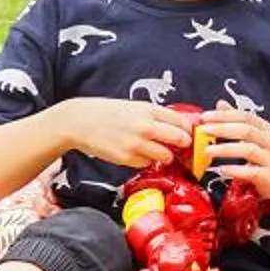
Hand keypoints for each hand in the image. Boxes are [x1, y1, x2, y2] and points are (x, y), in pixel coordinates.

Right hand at [60, 98, 192, 168]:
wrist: (81, 121)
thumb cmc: (108, 112)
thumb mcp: (135, 107)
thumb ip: (155, 116)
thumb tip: (178, 125)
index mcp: (149, 110)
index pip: (182, 122)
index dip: (188, 130)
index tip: (189, 134)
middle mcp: (146, 126)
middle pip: (180, 139)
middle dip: (184, 145)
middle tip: (181, 146)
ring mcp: (136, 144)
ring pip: (166, 156)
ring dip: (166, 156)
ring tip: (158, 151)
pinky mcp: (126, 158)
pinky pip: (147, 163)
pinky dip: (146, 161)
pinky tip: (138, 153)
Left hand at [197, 107, 269, 195]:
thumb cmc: (268, 155)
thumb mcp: (255, 134)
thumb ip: (237, 119)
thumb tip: (220, 103)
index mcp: (263, 128)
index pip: (244, 116)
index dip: (224, 115)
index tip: (204, 117)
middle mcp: (267, 140)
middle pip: (246, 130)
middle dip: (223, 129)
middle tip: (203, 131)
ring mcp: (269, 159)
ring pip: (249, 150)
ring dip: (226, 149)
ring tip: (207, 151)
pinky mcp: (268, 177)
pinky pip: (252, 172)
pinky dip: (237, 170)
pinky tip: (222, 169)